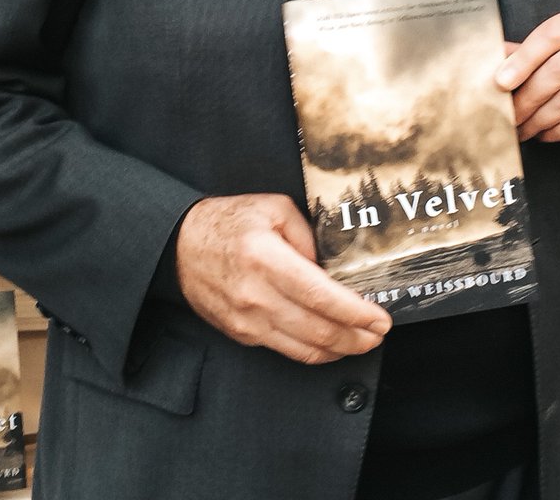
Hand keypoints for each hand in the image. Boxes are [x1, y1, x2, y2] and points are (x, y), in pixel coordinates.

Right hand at [175, 193, 390, 364]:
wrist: (180, 245)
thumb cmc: (227, 222)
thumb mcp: (272, 207)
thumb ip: (308, 234)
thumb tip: (330, 266)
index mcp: (265, 258)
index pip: (321, 295)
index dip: (355, 312)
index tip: (379, 318)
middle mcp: (256, 294)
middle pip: (318, 329)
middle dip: (357, 337)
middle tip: (379, 333)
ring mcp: (247, 320)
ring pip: (304, 348)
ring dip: (340, 350)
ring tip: (362, 343)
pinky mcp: (241, 333)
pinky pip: (286, 350)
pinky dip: (314, 351)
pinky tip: (330, 343)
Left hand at [494, 0, 559, 147]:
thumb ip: (533, 50)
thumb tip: (495, 57)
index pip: (553, 34)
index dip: (523, 59)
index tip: (501, 82)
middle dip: (528, 95)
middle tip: (511, 113)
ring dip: (540, 118)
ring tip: (524, 126)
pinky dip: (559, 131)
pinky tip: (546, 132)